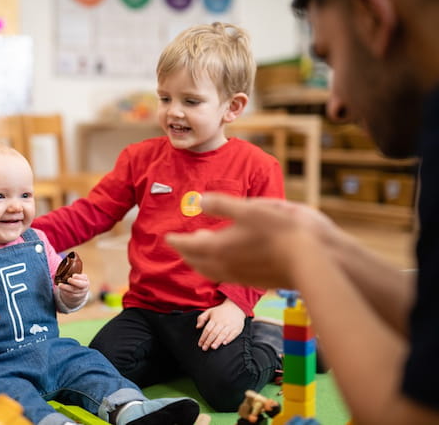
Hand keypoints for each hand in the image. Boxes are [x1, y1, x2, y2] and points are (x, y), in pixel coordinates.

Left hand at [58, 273, 89, 308]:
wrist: (79, 293)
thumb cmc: (77, 281)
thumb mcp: (79, 277)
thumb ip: (75, 272)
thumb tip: (69, 260)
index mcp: (85, 280)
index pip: (83, 278)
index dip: (79, 277)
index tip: (73, 275)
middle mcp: (84, 287)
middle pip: (80, 285)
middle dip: (74, 282)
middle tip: (68, 279)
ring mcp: (80, 293)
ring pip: (74, 291)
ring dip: (66, 288)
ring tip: (60, 285)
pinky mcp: (75, 298)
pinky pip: (70, 295)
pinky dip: (65, 292)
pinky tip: (61, 289)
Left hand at [166, 193, 328, 288]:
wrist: (314, 260)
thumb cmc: (282, 229)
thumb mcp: (249, 208)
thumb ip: (222, 205)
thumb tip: (198, 200)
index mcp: (218, 247)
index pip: (187, 245)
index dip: (176, 240)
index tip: (168, 237)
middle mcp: (225, 266)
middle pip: (196, 262)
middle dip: (186, 253)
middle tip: (180, 245)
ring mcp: (241, 277)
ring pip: (211, 272)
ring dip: (200, 263)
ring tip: (200, 253)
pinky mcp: (256, 282)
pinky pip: (227, 277)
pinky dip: (217, 269)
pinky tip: (227, 262)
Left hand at [196, 299, 245, 350]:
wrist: (236, 307)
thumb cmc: (220, 311)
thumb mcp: (209, 312)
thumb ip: (202, 318)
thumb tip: (197, 327)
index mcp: (214, 319)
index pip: (207, 329)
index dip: (203, 337)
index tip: (200, 344)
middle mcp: (222, 322)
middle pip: (214, 333)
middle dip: (209, 341)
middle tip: (204, 348)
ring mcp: (230, 325)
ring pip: (223, 334)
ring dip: (217, 341)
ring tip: (213, 347)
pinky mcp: (237, 328)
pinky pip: (233, 334)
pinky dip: (229, 339)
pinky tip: (224, 343)